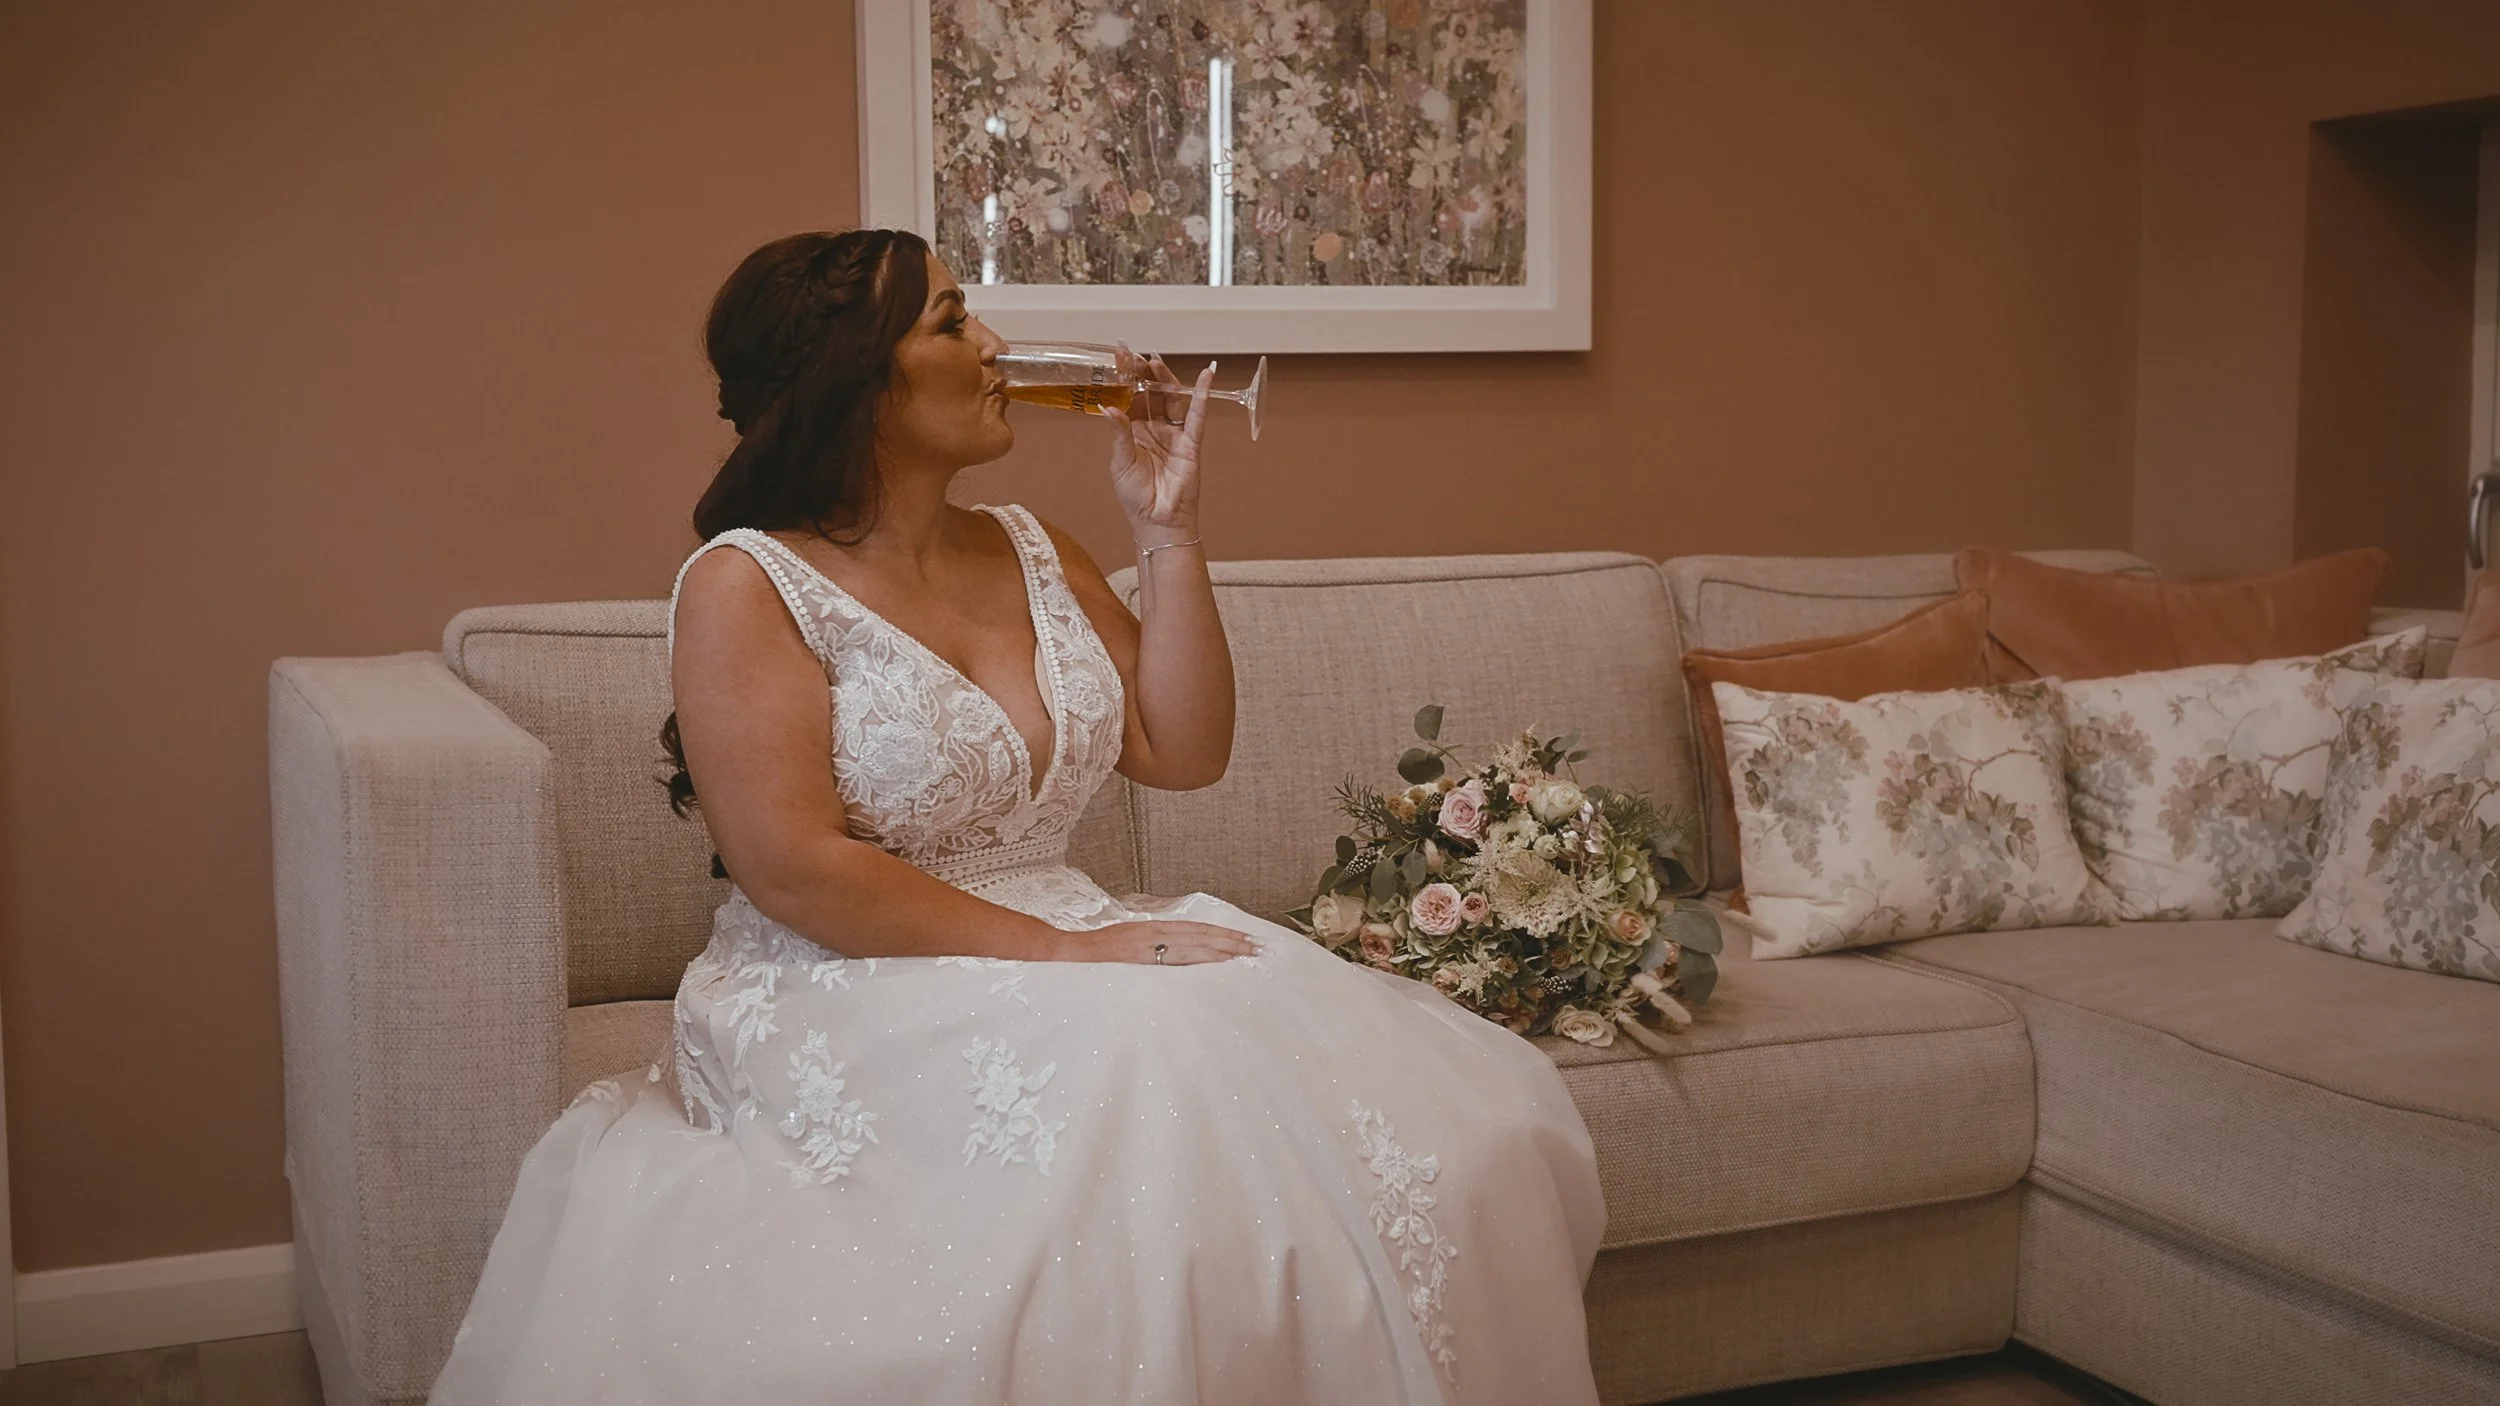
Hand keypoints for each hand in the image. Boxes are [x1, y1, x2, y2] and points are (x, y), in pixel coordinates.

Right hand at [1060, 919, 1257, 964]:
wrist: (1065, 954)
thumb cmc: (1096, 955)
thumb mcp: (1129, 946)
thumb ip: (1152, 950)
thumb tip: (1174, 958)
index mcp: (1153, 928)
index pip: (1196, 929)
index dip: (1222, 934)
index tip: (1245, 940)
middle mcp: (1154, 932)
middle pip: (1201, 935)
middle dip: (1231, 942)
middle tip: (1258, 948)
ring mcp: (1147, 946)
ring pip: (1193, 946)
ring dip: (1222, 950)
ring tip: (1246, 955)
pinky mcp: (1140, 959)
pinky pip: (1174, 960)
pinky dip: (1198, 960)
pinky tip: (1215, 963)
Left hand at [1107, 348, 1213, 540]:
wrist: (1157, 522)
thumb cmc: (1136, 498)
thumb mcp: (1120, 463)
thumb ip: (1119, 434)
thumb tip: (1109, 407)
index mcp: (1133, 432)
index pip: (1130, 398)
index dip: (1124, 379)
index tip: (1118, 357)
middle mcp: (1154, 429)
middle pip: (1150, 393)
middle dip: (1143, 373)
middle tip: (1135, 355)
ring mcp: (1174, 435)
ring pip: (1171, 399)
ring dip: (1165, 379)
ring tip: (1155, 361)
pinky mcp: (1192, 444)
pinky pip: (1198, 416)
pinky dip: (1202, 396)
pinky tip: (1205, 377)